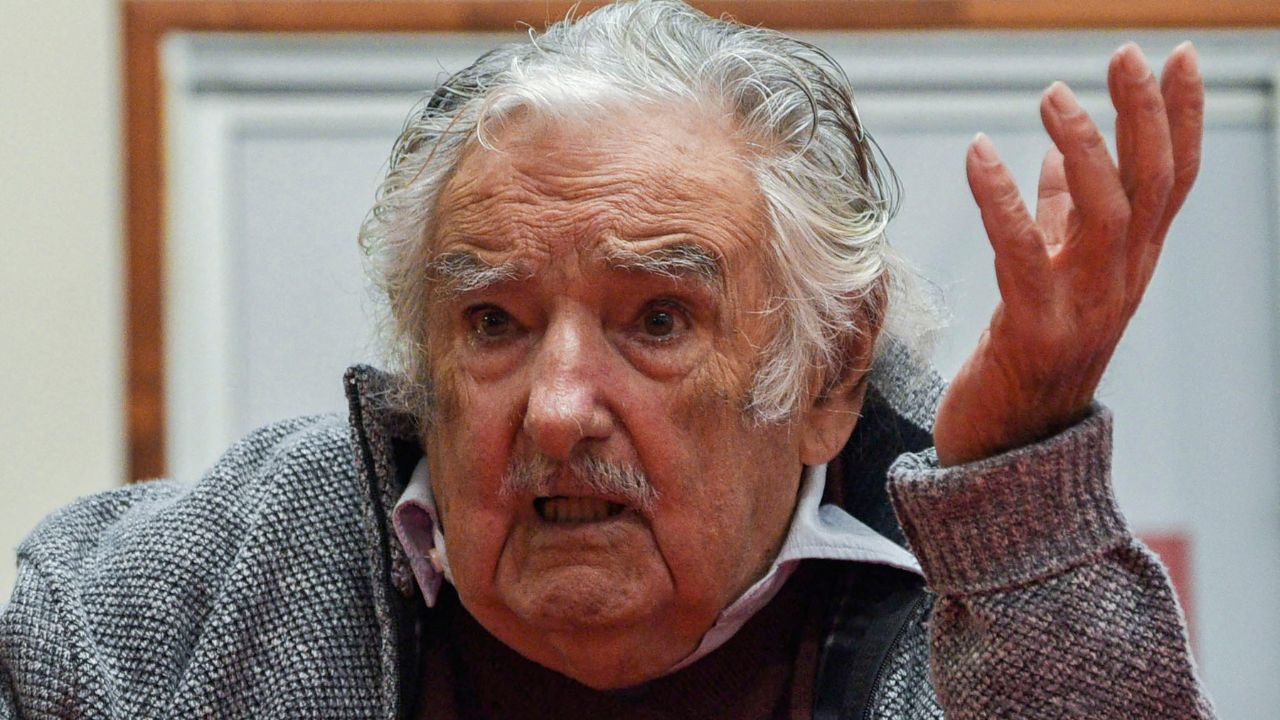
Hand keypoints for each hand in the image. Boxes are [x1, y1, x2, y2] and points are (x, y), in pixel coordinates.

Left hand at [932, 42, 1203, 466]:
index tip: (1176, 57)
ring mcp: (1081, 310)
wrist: (1007, 451)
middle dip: (1145, 115)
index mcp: (1129, 265)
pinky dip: (1001, 198)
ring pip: (1103, 215)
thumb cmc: (1027, 354)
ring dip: (1084, 147)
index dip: (1180, 118)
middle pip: (1149, 188)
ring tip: (1054, 95)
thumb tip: (1063, 153)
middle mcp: (1119, 283)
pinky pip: (1021, 254)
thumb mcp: (1054, 274)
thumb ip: (1060, 215)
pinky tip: (979, 153)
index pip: (1170, 182)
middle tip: (1128, 55)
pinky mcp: (1031, 332)